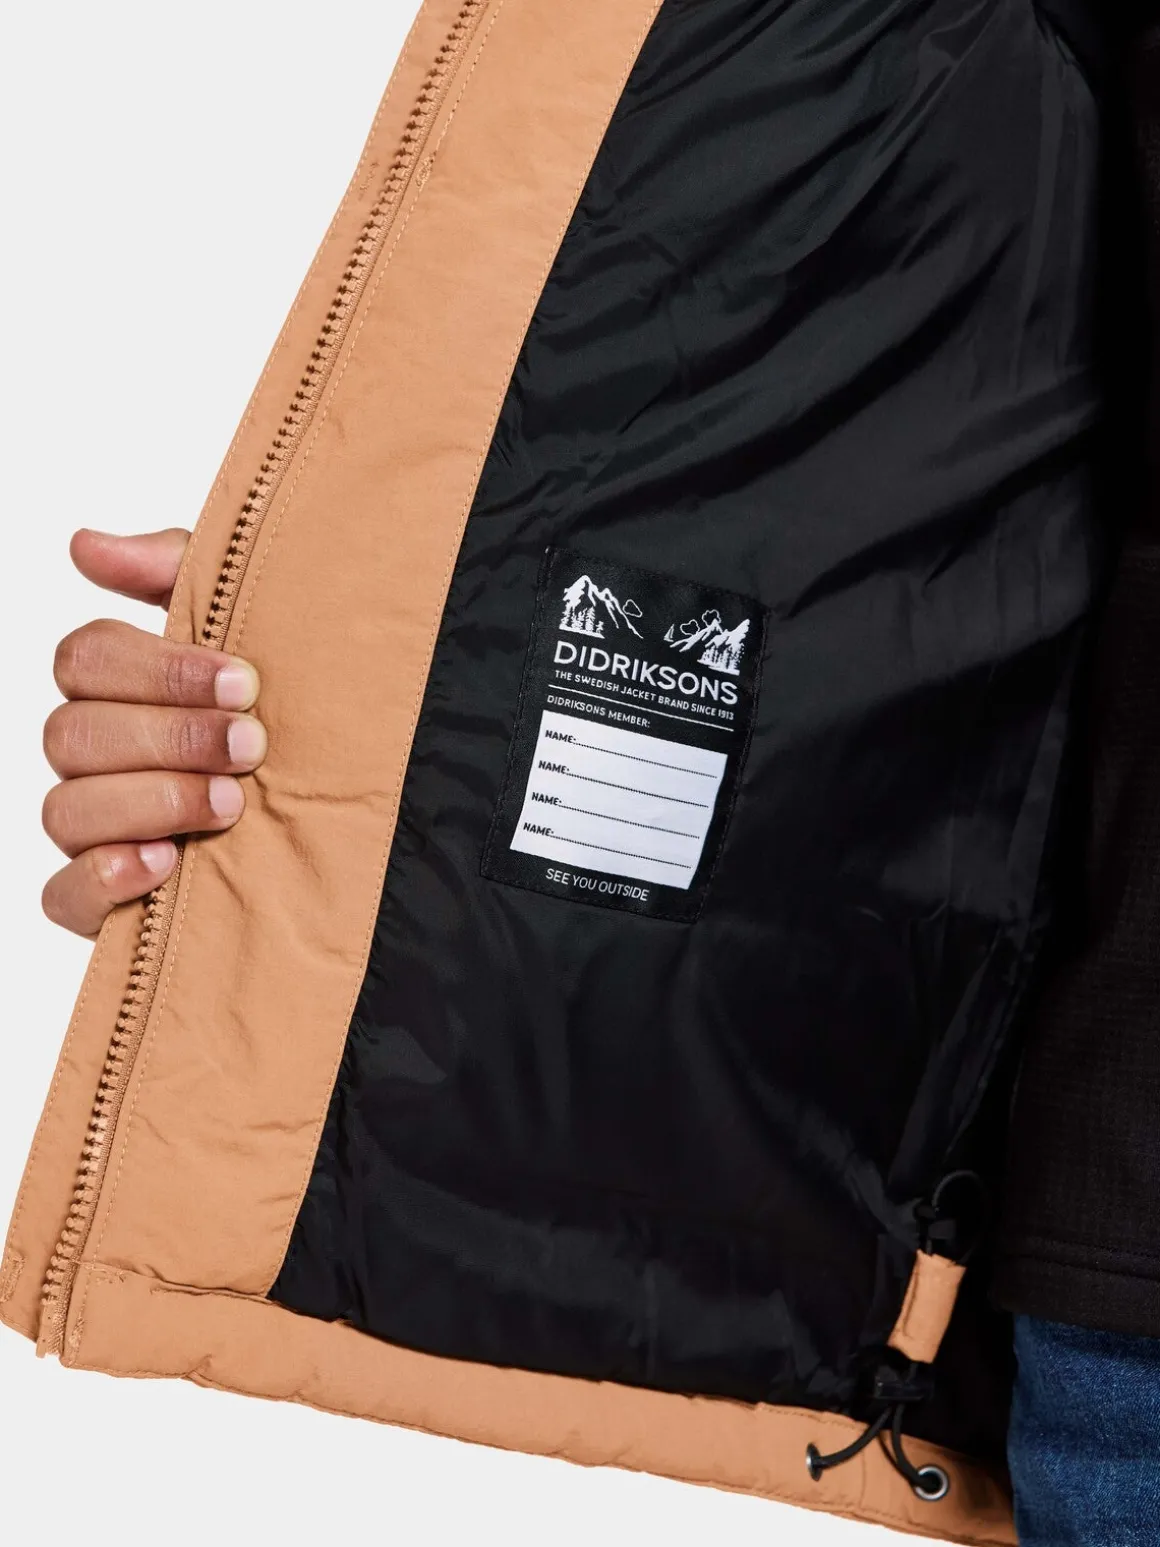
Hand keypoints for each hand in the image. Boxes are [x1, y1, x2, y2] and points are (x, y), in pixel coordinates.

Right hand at [41, 529, 267, 937]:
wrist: (348, 813)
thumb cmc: (284, 712)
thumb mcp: (251, 628)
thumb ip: (177, 576)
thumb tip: (85, 544)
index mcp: (118, 689)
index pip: (85, 661)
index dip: (158, 670)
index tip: (245, 683)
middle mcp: (95, 757)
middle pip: (72, 735)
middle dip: (169, 738)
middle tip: (250, 748)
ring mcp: (93, 828)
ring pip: (65, 809)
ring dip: (154, 802)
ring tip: (231, 805)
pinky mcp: (104, 898)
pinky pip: (62, 893)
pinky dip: (105, 877)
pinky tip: (165, 862)